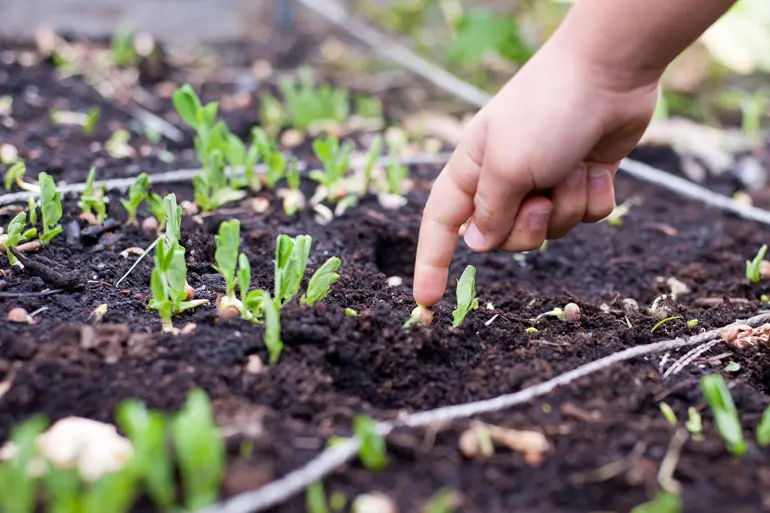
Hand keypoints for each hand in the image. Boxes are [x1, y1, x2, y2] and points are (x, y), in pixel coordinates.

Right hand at [412, 42, 658, 306]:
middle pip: (504, 238)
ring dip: (564, 207)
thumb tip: (478, 244)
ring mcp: (545, 180)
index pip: (441, 225)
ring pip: (550, 230)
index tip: (427, 300)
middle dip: (527, 228)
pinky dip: (592, 197)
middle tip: (540, 198)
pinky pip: (584, 216)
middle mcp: (504, 178)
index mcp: (472, 170)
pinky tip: (596, 168)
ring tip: (572, 170)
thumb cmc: (545, 113)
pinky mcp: (580, 180)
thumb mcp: (507, 168)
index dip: (431, 263)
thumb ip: (490, 213)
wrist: (609, 73)